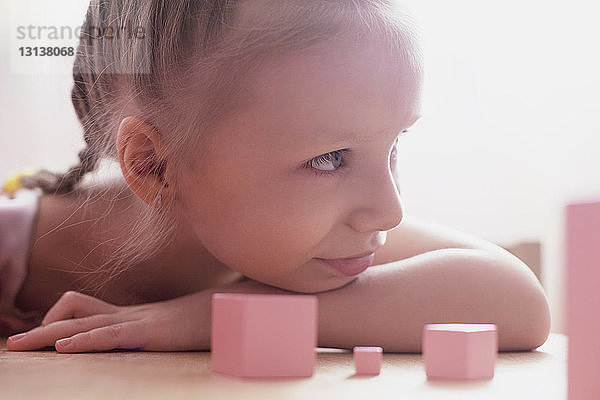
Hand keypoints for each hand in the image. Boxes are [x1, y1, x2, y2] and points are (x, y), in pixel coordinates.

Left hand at [5, 290, 211, 352]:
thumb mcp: (174, 329)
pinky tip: (64, 349)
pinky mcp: (149, 332)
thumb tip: (147, 343)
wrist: (229, 309)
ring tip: (20, 345)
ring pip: (84, 322)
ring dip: (47, 333)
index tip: (43, 335)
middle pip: (76, 313)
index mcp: (132, 315)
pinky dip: (84, 341)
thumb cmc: (205, 321)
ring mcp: (138, 321)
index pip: (87, 310)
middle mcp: (129, 314)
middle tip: (13, 342)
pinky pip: (110, 335)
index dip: (61, 318)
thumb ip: (156, 333)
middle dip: (41, 328)